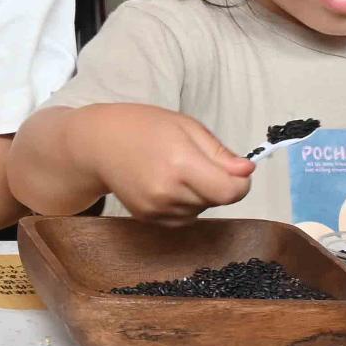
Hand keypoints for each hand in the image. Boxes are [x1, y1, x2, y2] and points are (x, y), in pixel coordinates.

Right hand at [90, 105, 253, 223]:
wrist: (98, 144)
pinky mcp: (148, 219)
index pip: (230, 192)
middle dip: (217, 184)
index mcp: (181, 164)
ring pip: (201, 209)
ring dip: (200, 194)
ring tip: (176, 170)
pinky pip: (183, 217)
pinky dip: (184, 204)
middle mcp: (168, 192)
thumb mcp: (186, 126)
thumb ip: (219, 153)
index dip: (240, 183)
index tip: (235, 171)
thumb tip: (247, 172)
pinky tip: (167, 183)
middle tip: (195, 160)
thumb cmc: (143, 126)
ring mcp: (156, 209)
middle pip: (217, 200)